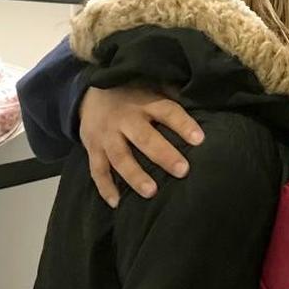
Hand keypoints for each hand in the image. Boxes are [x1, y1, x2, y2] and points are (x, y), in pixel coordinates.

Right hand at [78, 85, 204, 207]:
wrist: (89, 94)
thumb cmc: (131, 94)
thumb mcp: (151, 86)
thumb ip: (172, 94)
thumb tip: (200, 101)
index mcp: (145, 103)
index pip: (167, 112)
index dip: (183, 124)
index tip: (199, 139)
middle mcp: (125, 119)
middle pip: (144, 138)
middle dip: (163, 155)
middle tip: (182, 171)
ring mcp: (106, 135)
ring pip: (120, 157)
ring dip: (135, 175)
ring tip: (152, 192)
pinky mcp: (92, 148)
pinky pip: (97, 170)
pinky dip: (105, 187)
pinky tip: (117, 202)